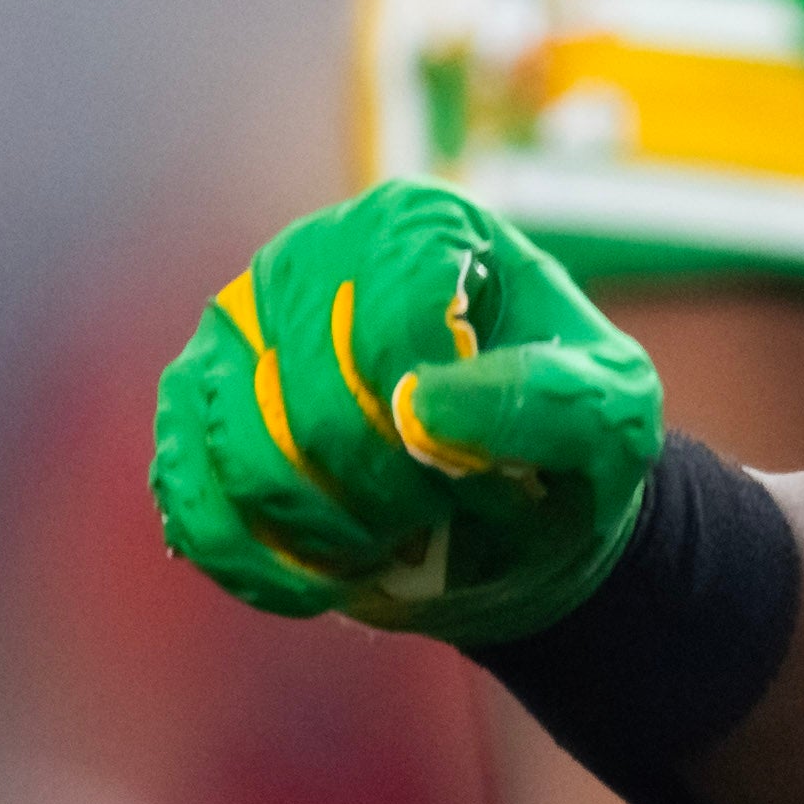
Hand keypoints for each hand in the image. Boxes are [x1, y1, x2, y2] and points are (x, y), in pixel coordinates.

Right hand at [149, 178, 659, 638]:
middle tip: (452, 517)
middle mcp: (309, 259)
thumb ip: (546, 402)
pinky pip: (192, 501)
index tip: (500, 470)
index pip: (395, 324)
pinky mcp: (193, 412)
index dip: (448, 425)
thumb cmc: (566, 442)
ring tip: (401, 542)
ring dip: (333, 530)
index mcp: (419, 226)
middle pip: (313, 396)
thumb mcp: (610, 419)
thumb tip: (418, 409)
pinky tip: (334, 577)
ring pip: (243, 452)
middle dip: (394, 490)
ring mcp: (234, 333)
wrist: (508, 508)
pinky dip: (269, 563)